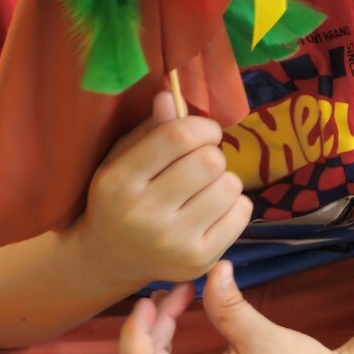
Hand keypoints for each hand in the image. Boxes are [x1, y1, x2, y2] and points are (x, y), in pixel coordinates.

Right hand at [81, 90, 250, 295]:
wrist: (109, 258)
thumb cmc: (122, 197)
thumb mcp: (123, 159)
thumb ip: (151, 129)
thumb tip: (171, 94)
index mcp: (118, 183)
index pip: (178, 137)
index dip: (202, 127)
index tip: (202, 133)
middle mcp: (143, 216)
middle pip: (210, 161)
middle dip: (211, 155)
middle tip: (198, 165)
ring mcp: (172, 243)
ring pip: (231, 186)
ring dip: (223, 181)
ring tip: (201, 190)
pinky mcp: (198, 260)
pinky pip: (243, 212)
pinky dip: (234, 205)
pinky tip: (209, 212)